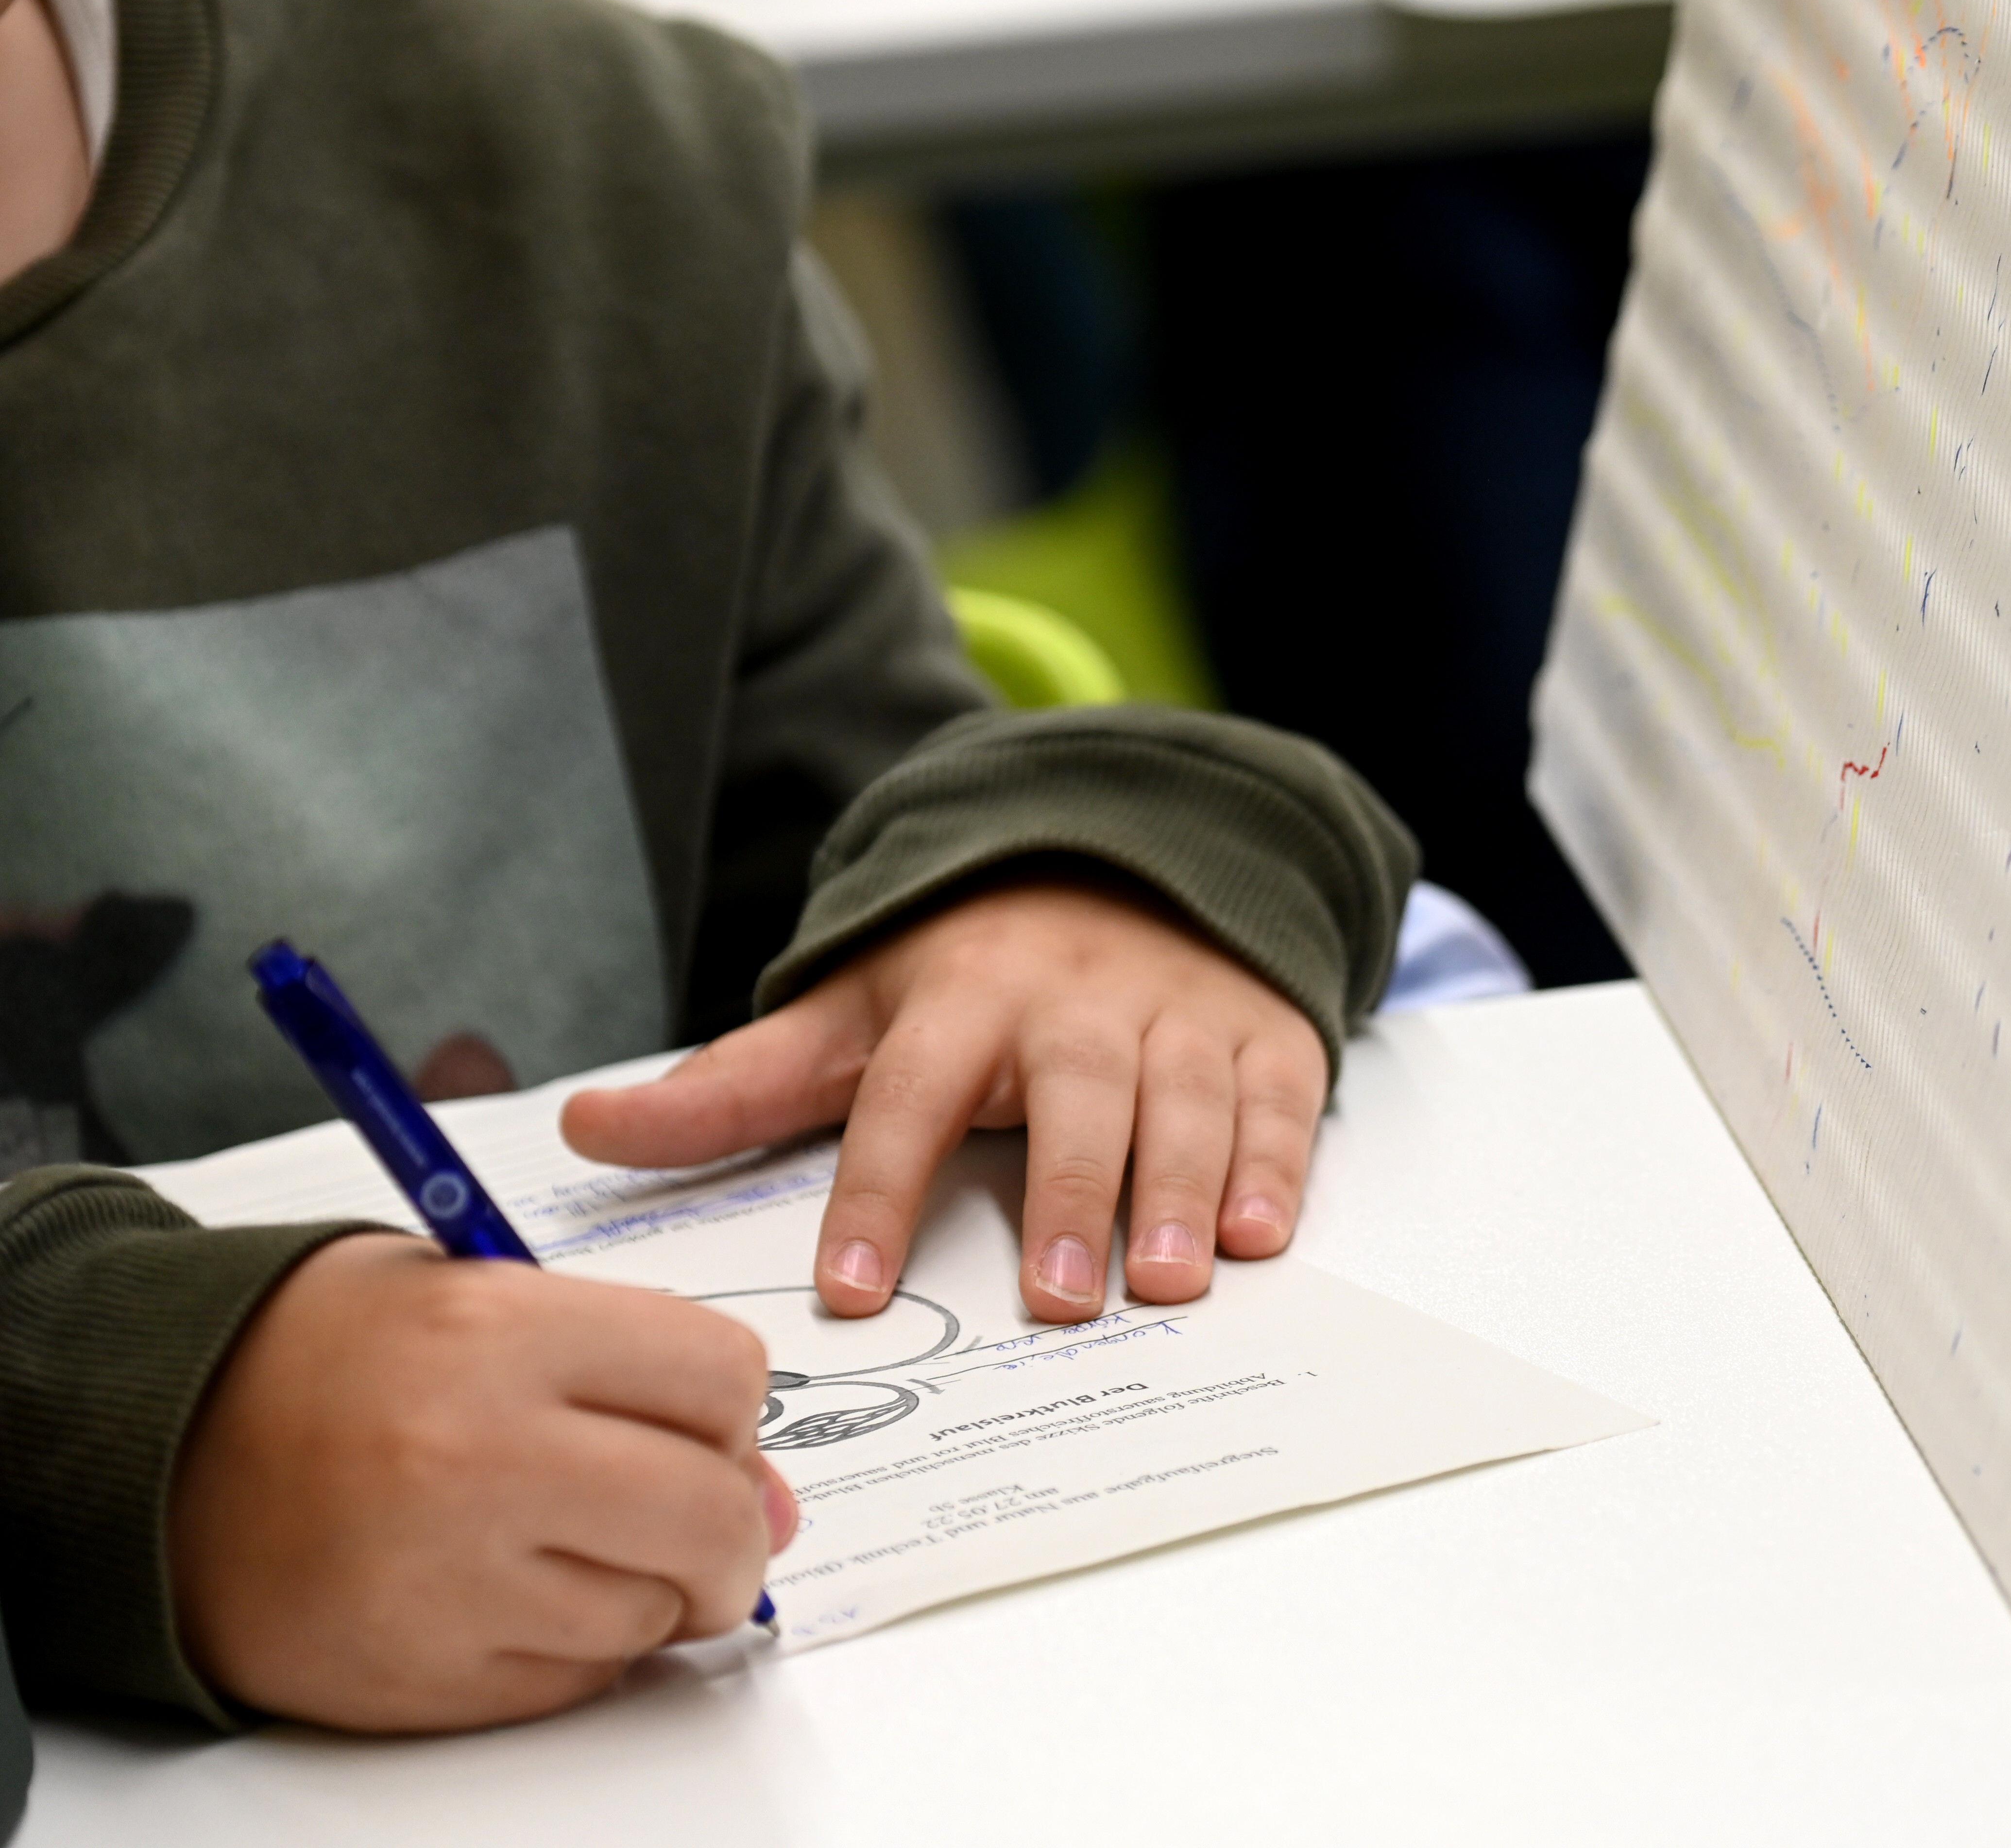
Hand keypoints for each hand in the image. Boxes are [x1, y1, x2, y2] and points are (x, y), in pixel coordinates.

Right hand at [169, 1235, 793, 1731]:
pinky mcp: (419, 1678)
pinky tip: (513, 1592)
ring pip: (655, 1613)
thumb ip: (637, 1376)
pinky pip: (577, 1680)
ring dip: (647, 1590)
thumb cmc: (339, 1363)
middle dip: (732, 1530)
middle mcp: (478, 1454)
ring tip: (567, 1542)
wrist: (163, 1452)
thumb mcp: (484, 1301)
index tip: (706, 1426)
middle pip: (713, 1515)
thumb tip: (771, 1498)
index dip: (733, 1412)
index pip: (724, 1379)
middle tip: (698, 1521)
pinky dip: (576, 1648)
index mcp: (500, 1332)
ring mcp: (446, 1578)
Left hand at [560, 874, 1329, 1323]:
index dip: (878, 1190)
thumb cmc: (973, 971)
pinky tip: (1262, 1235)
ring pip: (1184, 1100)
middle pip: (1074, 1096)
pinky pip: (1277, 1099)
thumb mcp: (850, 1012)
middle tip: (1057, 1300)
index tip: (850, 1289)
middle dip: (1070, 1196)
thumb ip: (733, 1085)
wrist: (1128, 857)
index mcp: (962, 998)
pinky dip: (1276, 1164)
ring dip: (1180, 1190)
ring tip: (1167, 1281)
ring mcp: (1180, 1014)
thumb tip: (584, 1128)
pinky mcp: (1264, 1032)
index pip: (908, 1095)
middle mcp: (1075, 1002)